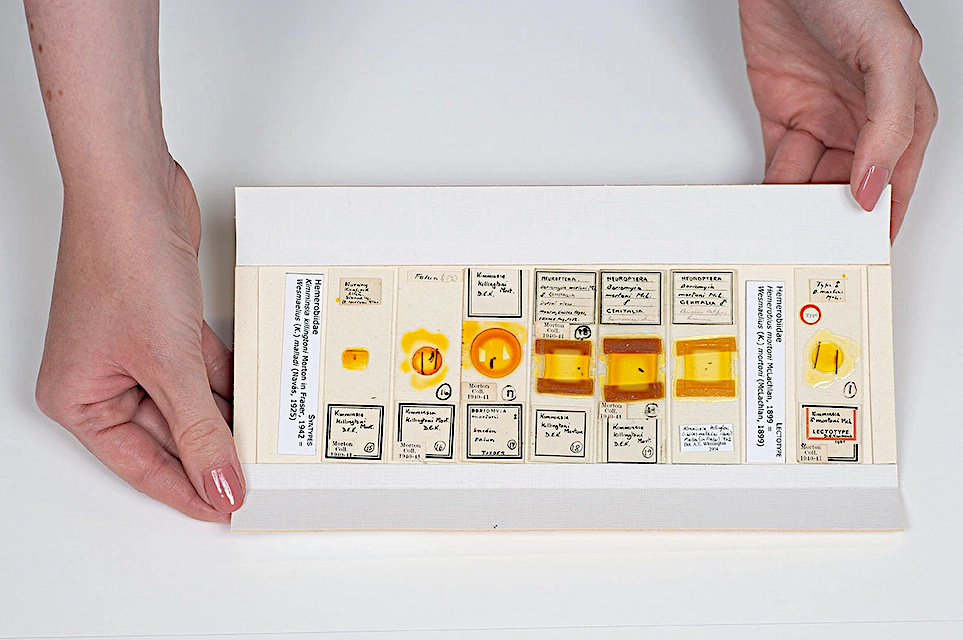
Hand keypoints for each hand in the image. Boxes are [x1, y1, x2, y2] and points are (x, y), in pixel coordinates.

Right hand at [35, 157, 244, 520]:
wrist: (135, 191)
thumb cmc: (122, 260)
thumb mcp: (168, 363)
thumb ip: (199, 430)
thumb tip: (218, 482)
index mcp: (79, 397)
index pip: (140, 464)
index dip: (187, 489)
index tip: (225, 507)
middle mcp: (103, 376)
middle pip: (168, 433)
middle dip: (212, 451)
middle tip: (255, 475)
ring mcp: (136, 349)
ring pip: (189, 400)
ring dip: (225, 416)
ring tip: (264, 442)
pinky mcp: (165, 323)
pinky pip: (201, 368)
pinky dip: (227, 381)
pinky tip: (257, 396)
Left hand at [739, 0, 936, 237]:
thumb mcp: (888, 54)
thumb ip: (888, 124)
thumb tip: (873, 185)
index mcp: (902, 114)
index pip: (896, 184)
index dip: (883, 222)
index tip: (865, 258)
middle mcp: (862, 123)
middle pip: (848, 190)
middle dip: (830, 220)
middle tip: (811, 250)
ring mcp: (821, 120)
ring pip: (809, 183)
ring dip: (796, 207)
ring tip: (781, 231)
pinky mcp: (782, 117)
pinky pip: (778, 165)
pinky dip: (771, 187)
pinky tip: (764, 205)